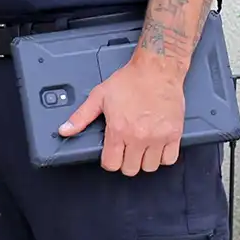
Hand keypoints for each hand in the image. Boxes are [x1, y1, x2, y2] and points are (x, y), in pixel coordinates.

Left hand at [59, 54, 185, 175]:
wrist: (156, 70)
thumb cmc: (129, 81)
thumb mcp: (99, 96)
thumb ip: (81, 117)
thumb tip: (64, 130)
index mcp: (119, 130)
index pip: (112, 164)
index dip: (109, 161)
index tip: (111, 153)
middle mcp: (139, 137)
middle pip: (131, 169)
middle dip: (125, 162)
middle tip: (126, 149)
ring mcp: (158, 137)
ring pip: (150, 167)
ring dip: (144, 160)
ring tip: (141, 147)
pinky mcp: (175, 134)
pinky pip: (169, 159)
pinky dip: (163, 157)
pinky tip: (156, 146)